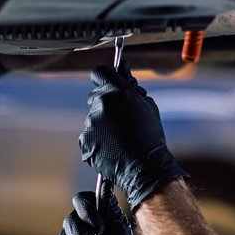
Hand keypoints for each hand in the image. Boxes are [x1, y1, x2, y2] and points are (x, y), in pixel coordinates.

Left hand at [79, 66, 188, 206]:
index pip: (100, 73)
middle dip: (105, 104)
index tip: (109, 86)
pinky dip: (97, 140)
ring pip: (93, 118)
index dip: (105, 79)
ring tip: (119, 138)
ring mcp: (91, 123)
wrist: (145, 167)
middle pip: (95, 95)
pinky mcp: (84, 140)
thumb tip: (122, 67)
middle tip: (121, 119)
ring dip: (102, 124)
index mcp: (117, 92)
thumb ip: (130, 86)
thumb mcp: (147, 105)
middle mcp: (101, 104)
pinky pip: (88, 135)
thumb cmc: (150, 136)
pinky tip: (111, 147)